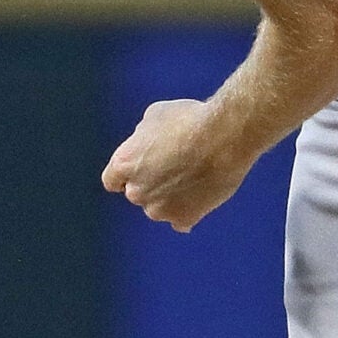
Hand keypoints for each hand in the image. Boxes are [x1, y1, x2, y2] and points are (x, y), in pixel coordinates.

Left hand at [102, 98, 250, 232]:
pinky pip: (182, 221)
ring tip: (194, 180)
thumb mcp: (155, 116)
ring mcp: (159, 209)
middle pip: (138, 194)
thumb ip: (143, 137)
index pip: (113, 180)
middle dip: (153, 184)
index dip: (129, 174)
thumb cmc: (191, 120)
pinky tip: (199, 199)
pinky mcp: (184, 218)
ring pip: (159, 209)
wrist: (225, 136)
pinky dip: (189, 212)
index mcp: (123, 164)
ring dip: (170, 199)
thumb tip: (148, 145)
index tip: (143, 171)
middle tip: (176, 169)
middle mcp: (136, 191)